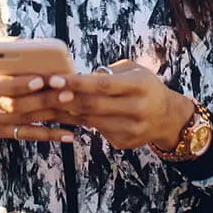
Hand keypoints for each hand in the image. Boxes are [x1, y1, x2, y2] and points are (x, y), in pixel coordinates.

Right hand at [0, 47, 74, 142]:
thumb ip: (6, 47)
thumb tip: (34, 46)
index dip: (18, 84)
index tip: (40, 79)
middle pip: (13, 105)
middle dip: (41, 98)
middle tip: (66, 90)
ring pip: (23, 120)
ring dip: (49, 113)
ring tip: (71, 104)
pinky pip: (26, 135)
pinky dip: (48, 135)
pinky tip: (68, 134)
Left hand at [50, 60, 194, 150]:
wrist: (167, 117)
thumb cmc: (145, 87)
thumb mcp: (134, 70)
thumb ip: (108, 72)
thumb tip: (76, 77)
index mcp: (141, 85)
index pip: (103, 85)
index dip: (77, 83)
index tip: (56, 79)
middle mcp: (138, 109)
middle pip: (94, 106)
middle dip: (66, 99)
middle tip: (45, 92)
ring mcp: (131, 129)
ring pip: (91, 121)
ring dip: (67, 112)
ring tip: (48, 103)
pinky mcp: (123, 142)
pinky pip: (95, 131)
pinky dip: (79, 122)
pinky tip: (66, 115)